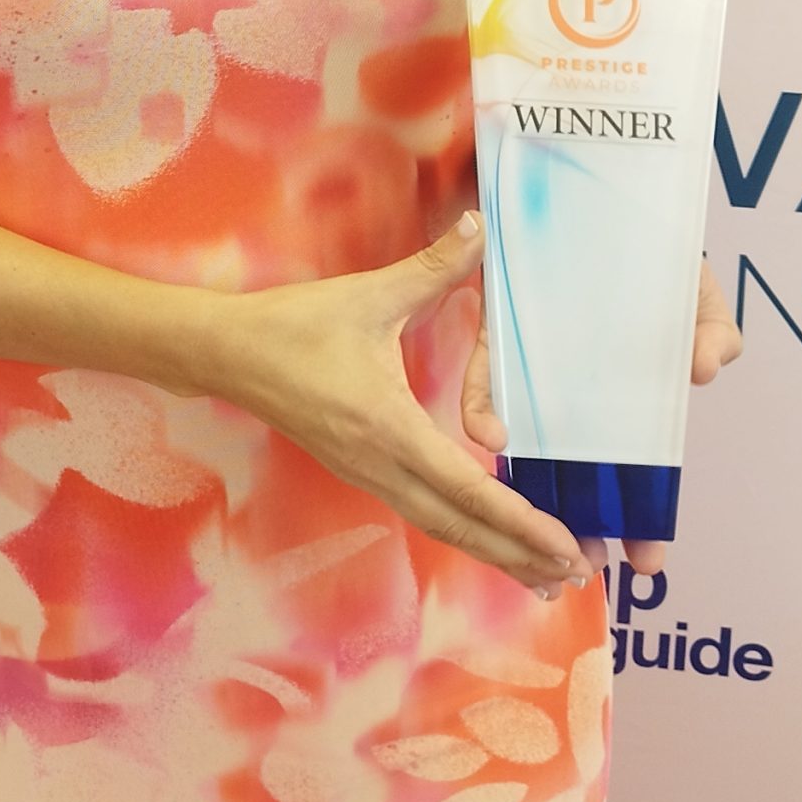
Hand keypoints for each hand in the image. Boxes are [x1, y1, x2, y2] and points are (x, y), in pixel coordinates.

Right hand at [210, 216, 592, 594]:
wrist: (226, 353)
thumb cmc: (293, 325)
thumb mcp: (367, 294)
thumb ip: (431, 267)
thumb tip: (479, 227)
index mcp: (388, 428)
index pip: (467, 489)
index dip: (519, 521)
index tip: (563, 544)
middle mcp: (379, 466)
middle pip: (459, 526)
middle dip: (519, 553)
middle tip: (576, 573)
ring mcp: (365, 474)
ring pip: (439, 526)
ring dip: (493, 551)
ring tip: (542, 575)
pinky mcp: (357, 470)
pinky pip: (419, 512)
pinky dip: (461, 530)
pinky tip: (484, 534)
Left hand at [461, 251, 743, 580]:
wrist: (597, 192)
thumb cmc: (653, 255)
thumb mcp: (695, 294)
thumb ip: (710, 329)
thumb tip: (707, 367)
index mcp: (624, 392)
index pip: (632, 466)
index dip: (641, 514)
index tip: (646, 563)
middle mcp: (577, 387)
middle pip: (579, 464)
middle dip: (586, 517)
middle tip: (592, 561)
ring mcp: (537, 361)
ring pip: (528, 433)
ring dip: (530, 480)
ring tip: (539, 520)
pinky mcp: (499, 329)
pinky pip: (487, 373)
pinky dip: (487, 403)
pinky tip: (491, 436)